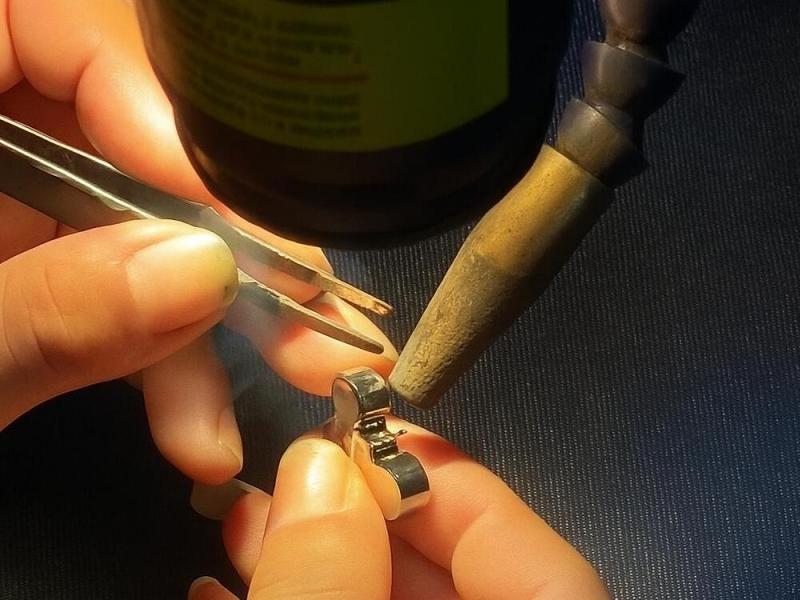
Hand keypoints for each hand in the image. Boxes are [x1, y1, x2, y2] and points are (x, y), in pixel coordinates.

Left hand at [0, 0, 394, 482]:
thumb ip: (40, 318)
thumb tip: (202, 275)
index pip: (39, 24)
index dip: (145, 96)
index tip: (224, 204)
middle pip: (120, 137)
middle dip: (219, 242)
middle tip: (301, 308)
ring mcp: (6, 205)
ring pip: (138, 228)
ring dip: (205, 331)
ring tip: (253, 406)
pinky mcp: (32, 266)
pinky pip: (120, 285)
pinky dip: (163, 361)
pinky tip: (191, 429)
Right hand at [191, 422, 609, 599]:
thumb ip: (330, 589)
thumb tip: (318, 470)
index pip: (541, 569)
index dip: (454, 491)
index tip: (368, 441)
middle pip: (453, 582)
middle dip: (360, 522)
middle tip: (290, 477)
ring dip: (316, 564)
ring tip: (245, 524)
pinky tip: (226, 589)